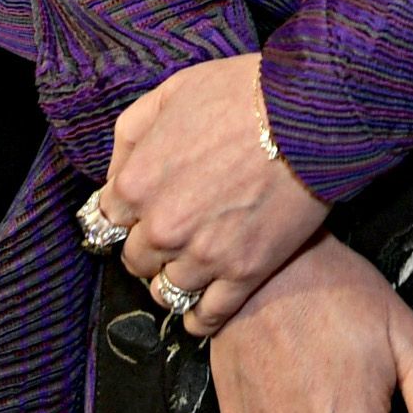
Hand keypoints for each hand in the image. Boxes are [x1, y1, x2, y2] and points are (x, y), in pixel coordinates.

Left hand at [101, 53, 327, 336]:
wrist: (307, 114)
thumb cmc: (238, 94)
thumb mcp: (168, 93)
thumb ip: (131, 137)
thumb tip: (117, 175)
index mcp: (137, 183)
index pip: (105, 221)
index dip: (123, 217)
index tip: (136, 217)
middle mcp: (162, 227)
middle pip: (135, 260)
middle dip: (147, 248)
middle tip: (169, 237)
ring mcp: (203, 255)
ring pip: (167, 292)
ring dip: (172, 282)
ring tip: (188, 270)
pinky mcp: (244, 273)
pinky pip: (208, 316)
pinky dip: (200, 319)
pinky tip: (202, 311)